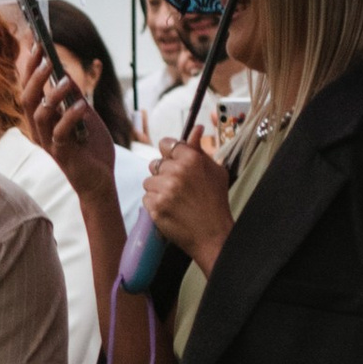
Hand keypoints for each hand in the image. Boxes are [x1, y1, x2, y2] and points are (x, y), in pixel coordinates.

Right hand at [16, 53, 119, 212]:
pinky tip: (82, 106)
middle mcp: (39, 130)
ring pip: (39, 114)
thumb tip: (66, 75)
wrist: (99, 181)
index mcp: (42, 119)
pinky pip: (60, 132)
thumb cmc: (91, 149)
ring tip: (69, 80)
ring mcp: (48, 142)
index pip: (29, 89)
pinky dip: (70, 117)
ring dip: (53, 94)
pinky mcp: (62, 153)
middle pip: (27, 98)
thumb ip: (74, 99)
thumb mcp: (84, 117)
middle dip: (35, 76)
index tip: (36, 45)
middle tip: (47, 57)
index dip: (30, 67)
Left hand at [142, 136, 234, 270]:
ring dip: (158, 189)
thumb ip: (201, 149)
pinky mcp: (155, 206)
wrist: (213, 235)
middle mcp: (177, 172)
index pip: (166, 144)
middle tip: (178, 187)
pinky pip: (146, 198)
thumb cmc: (215, 202)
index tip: (173, 161)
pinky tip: (170, 209)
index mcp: (192, 159)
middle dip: (164, 174)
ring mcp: (164, 190)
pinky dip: (155, 204)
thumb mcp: (215, 171)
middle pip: (155, 163)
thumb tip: (196, 128)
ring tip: (174, 200)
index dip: (169, 153)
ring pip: (149, 181)